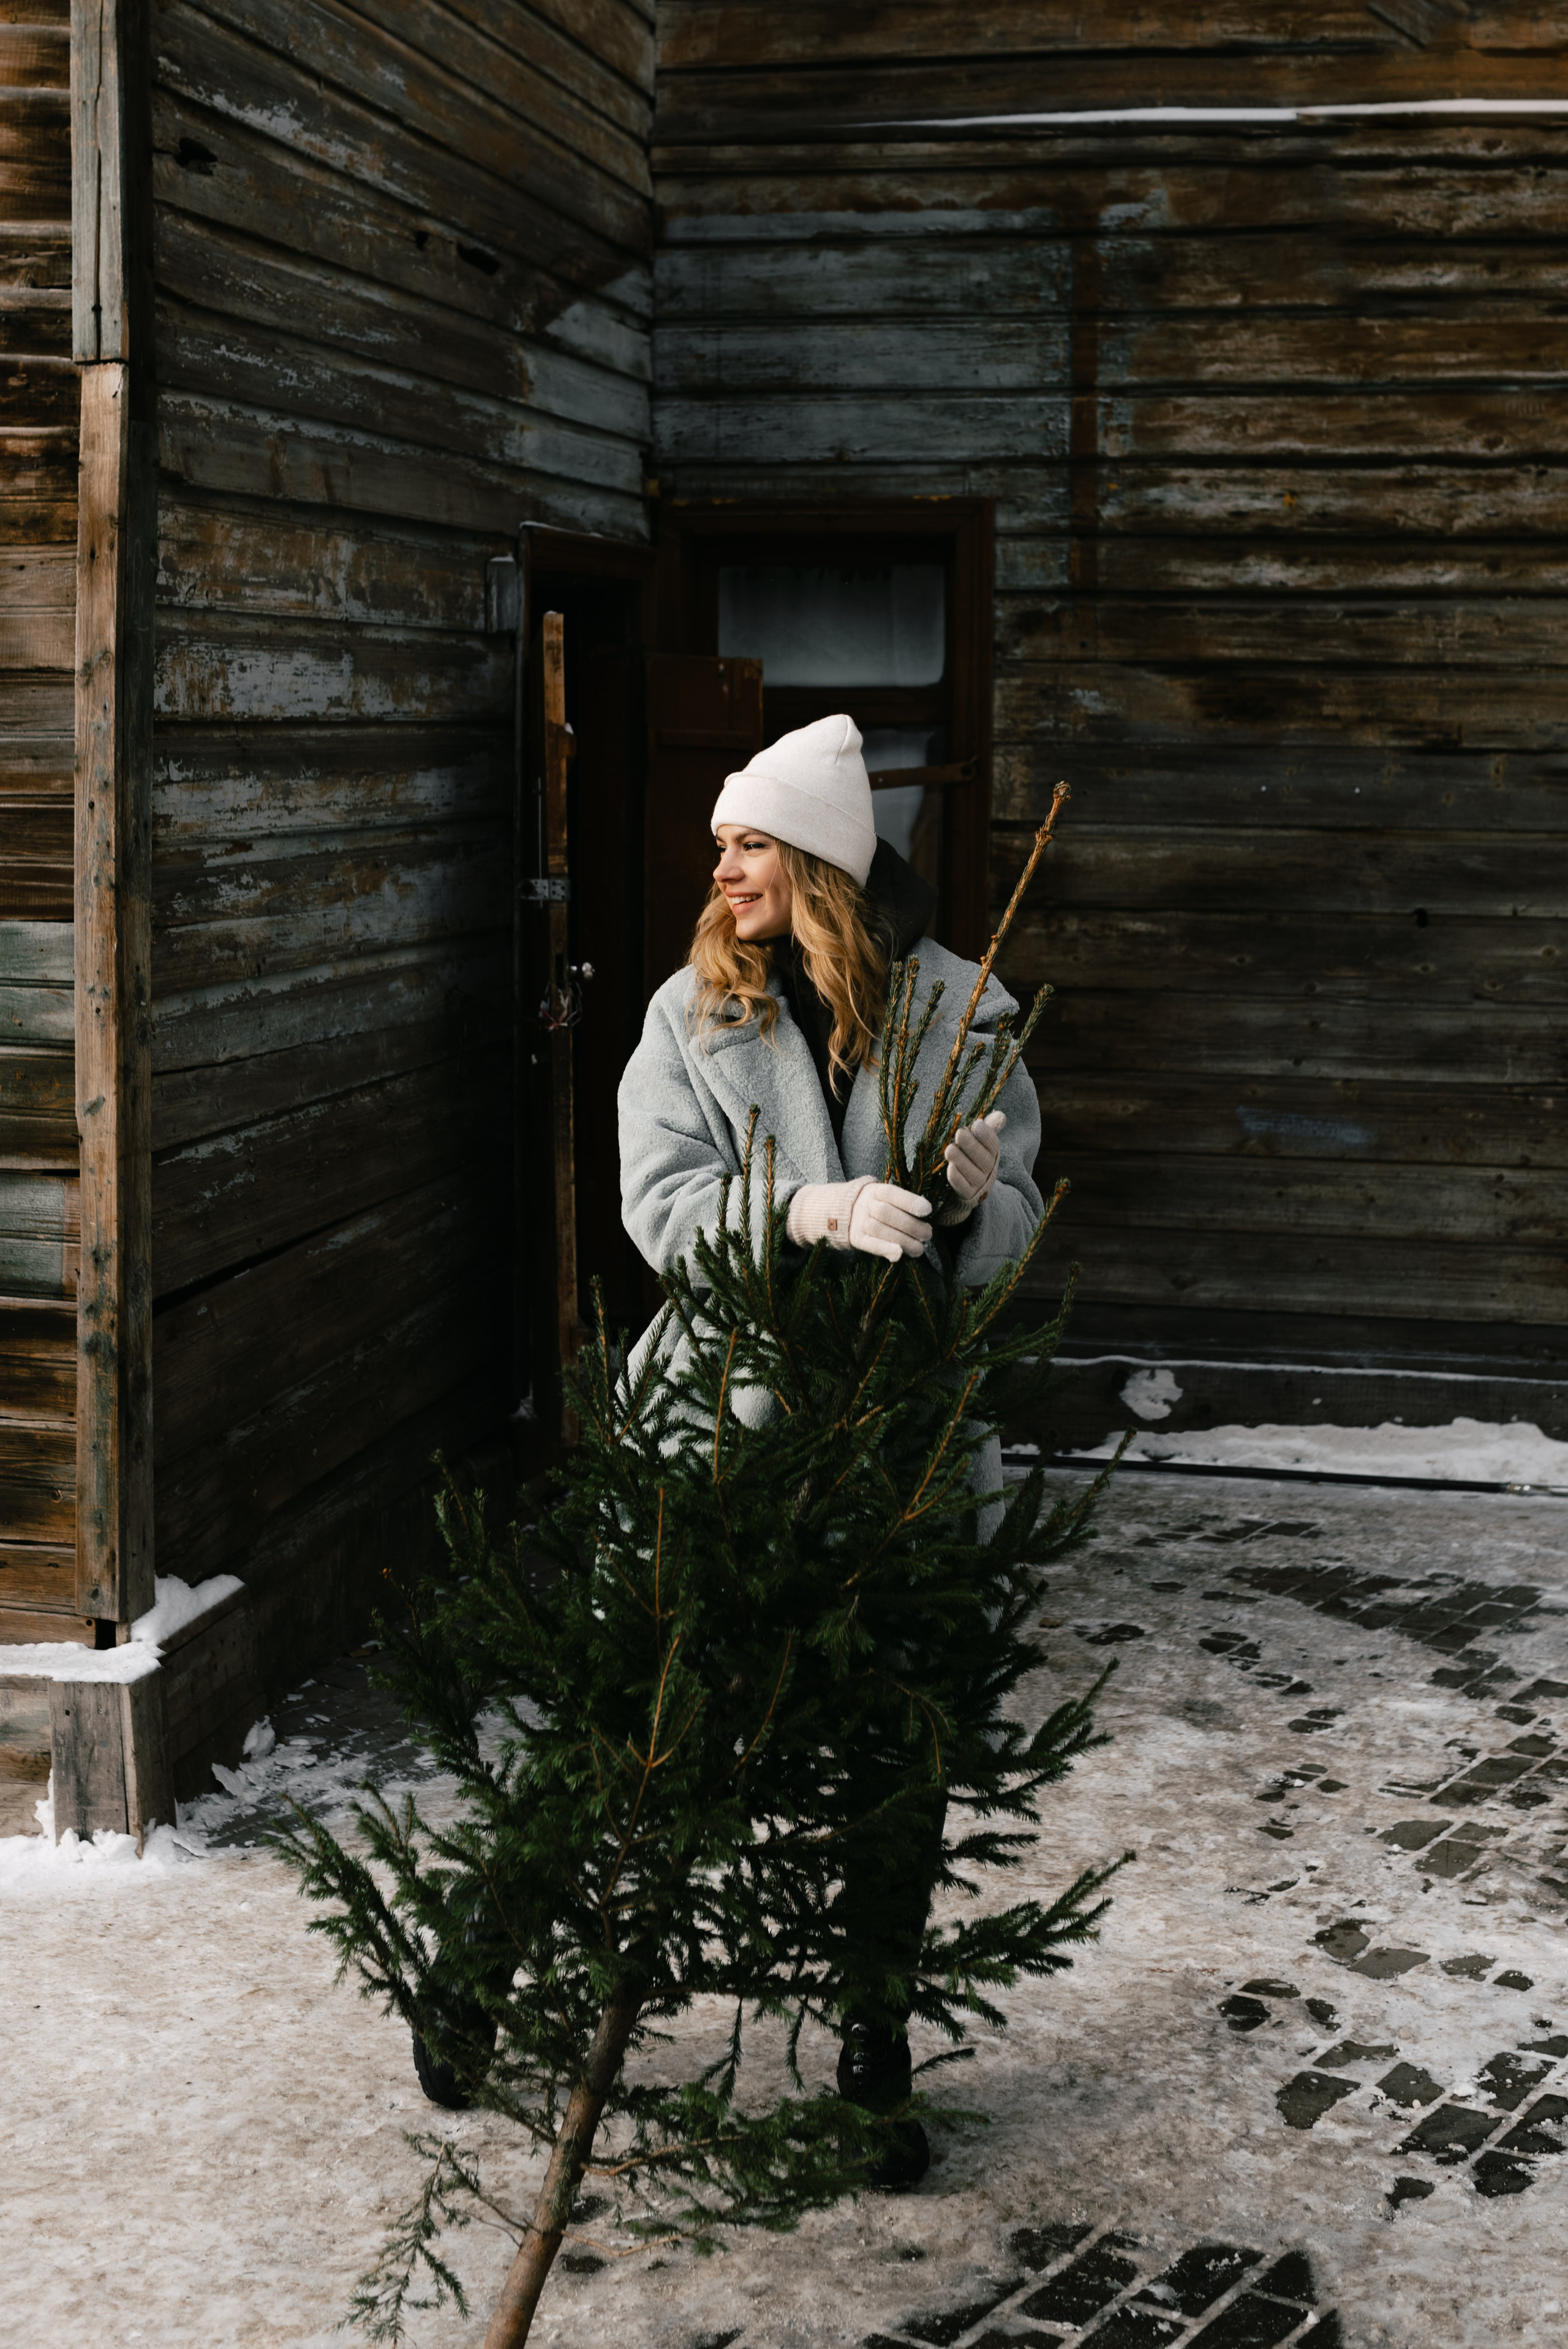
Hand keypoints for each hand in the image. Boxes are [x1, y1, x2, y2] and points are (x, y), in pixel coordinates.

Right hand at [787, 1177, 932, 1262]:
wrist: (837, 1212)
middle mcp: (865, 1204)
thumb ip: (900, 1202)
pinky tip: (899, 1255)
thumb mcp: (881, 1196)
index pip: (893, 1194)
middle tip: (928, 1234)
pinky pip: (871, 1245)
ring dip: (904, 1241)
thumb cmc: (872, 1204)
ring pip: (882, 1231)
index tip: (927, 1211)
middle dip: (911, 1225)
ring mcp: (859, 1222)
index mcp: (874, 1190)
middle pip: (888, 1214)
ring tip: (919, 1248)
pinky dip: (885, 1249)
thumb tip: (925, 1211)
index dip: (910, 1202)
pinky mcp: (855, 1238)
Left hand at [941, 1111, 1005, 1218]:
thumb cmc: (970, 1160)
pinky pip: (963, 1188)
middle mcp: (988, 1170)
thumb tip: (1001, 1115)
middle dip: (971, 1145)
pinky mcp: (967, 1197)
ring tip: (949, 1149)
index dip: (986, 1135)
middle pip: (983, 1158)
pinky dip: (957, 1178)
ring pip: (972, 1173)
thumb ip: (986, 1130)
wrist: (962, 1191)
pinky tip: (949, 1169)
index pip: (993, 1145)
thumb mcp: (978, 1144)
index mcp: (992, 1155)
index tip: (977, 1124)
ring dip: (961, 1161)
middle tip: (959, 1133)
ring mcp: (979, 1185)